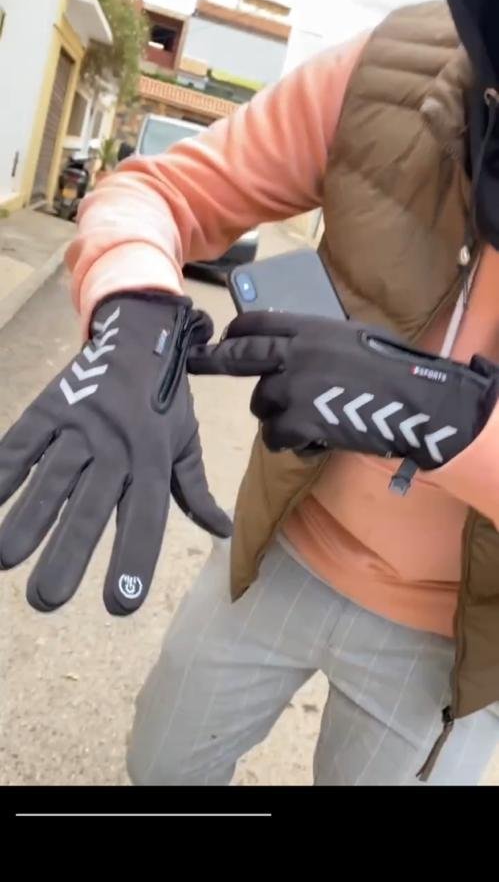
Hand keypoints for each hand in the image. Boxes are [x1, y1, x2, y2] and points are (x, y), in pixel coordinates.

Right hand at [0, 292, 230, 614]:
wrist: (140, 331)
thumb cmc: (165, 398)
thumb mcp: (187, 440)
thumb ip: (195, 489)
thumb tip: (218, 531)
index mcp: (153, 459)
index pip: (145, 519)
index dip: (133, 561)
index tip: (120, 606)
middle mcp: (117, 445)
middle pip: (91, 506)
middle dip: (68, 553)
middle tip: (46, 601)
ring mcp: (80, 425)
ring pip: (52, 477)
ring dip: (27, 519)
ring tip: (5, 560)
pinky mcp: (50, 407)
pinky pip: (22, 443)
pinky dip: (3, 471)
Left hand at [188, 312, 497, 466]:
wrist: (413, 401)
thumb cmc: (393, 369)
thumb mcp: (351, 338)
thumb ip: (317, 341)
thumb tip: (292, 349)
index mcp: (309, 328)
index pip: (256, 323)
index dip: (235, 332)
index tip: (224, 338)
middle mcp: (295, 352)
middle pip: (238, 355)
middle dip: (212, 360)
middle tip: (193, 363)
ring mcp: (293, 386)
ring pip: (262, 405)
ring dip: (279, 417)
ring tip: (311, 422)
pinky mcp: (298, 420)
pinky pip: (277, 436)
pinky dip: (293, 444)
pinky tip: (316, 442)